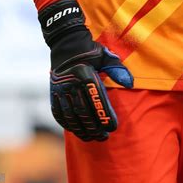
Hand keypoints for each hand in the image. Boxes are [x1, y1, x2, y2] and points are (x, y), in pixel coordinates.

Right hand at [39, 0, 133, 141]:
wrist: (65, 44)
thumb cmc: (90, 51)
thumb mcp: (105, 55)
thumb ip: (117, 69)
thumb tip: (130, 84)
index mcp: (85, 73)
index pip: (96, 100)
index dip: (105, 116)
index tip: (113, 127)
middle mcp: (70, 83)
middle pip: (83, 112)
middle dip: (95, 127)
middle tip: (104, 137)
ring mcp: (60, 89)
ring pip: (71, 116)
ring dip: (82, 130)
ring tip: (93, 138)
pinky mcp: (53, 93)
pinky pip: (59, 114)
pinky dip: (68, 125)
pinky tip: (77, 131)